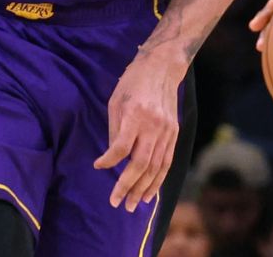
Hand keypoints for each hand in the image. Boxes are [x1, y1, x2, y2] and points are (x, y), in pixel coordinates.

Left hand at [93, 55, 181, 211]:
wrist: (163, 67)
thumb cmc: (133, 83)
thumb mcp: (116, 101)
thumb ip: (115, 130)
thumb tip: (113, 158)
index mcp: (136, 115)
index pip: (122, 147)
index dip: (109, 160)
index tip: (98, 166)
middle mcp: (154, 125)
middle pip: (141, 163)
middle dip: (127, 186)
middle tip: (116, 203)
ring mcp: (167, 130)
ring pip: (156, 167)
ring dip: (144, 189)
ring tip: (132, 205)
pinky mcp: (174, 133)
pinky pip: (167, 162)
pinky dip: (158, 180)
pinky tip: (150, 193)